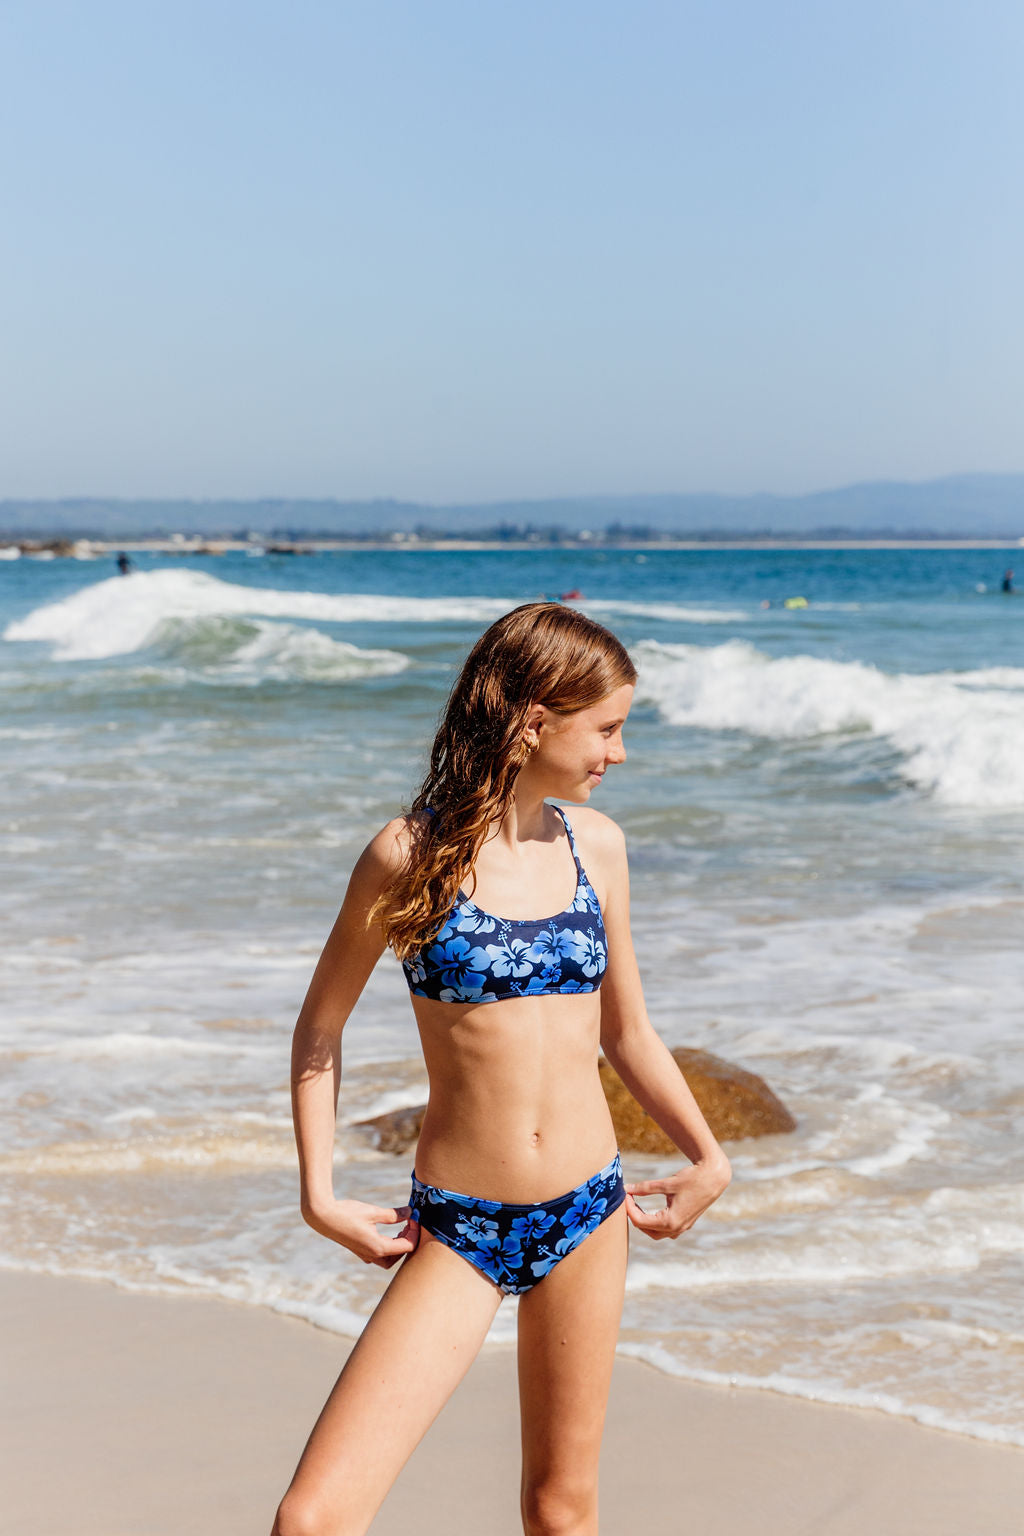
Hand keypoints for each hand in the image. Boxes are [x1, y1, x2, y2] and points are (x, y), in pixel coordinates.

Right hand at [302, 1196, 419, 1268]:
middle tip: (409, 1224)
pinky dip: (388, 1247)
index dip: (414, 1232)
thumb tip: (410, 1212)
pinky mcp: (359, 1251)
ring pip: (389, 1260)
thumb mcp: (373, 1212)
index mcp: (378, 1247)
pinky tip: (387, 1233)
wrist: (324, 1217)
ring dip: (398, 1247)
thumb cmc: (348, 1213)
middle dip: (408, 1241)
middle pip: (399, 1256)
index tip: (413, 1217)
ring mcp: (365, 1255)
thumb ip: (393, 1214)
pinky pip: (379, 1256)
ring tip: (401, 1228)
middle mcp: (372, 1255)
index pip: (407, 1246)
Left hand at [625, 1154, 730, 1240]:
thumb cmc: (692, 1179)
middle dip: (636, 1218)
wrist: (714, 1177)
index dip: (629, 1209)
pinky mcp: (687, 1222)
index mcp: (671, 1221)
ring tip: (638, 1206)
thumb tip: (627, 1189)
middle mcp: (677, 1228)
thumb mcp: (666, 1183)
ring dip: (646, 1223)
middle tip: (629, 1202)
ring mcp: (683, 1227)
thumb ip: (645, 1188)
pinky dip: (656, 1223)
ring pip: (657, 1233)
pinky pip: (667, 1230)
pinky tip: (652, 1210)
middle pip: (647, 1231)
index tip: (625, 1195)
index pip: (640, 1221)